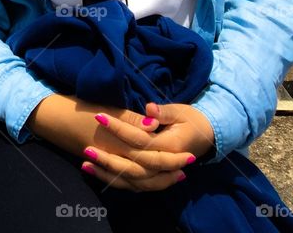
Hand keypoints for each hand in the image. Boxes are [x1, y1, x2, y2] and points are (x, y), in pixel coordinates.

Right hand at [27, 95, 194, 191]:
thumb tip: (154, 124)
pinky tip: (148, 179)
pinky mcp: (101, 165)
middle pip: (148, 170)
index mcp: (119, 143)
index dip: (172, 157)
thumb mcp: (107, 108)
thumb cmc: (79, 108)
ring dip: (157, 179)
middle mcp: (114, 157)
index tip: (189, 154)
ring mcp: (107, 163)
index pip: (152, 155)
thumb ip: (131, 119)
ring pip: (137, 180)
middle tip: (187, 166)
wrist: (52, 117)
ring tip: (174, 176)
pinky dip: (139, 182)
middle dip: (169, 170)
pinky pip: (123, 181)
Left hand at [82, 101, 214, 191]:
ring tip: (85, 164)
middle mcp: (163, 164)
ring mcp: (158, 173)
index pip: (140, 140)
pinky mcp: (153, 176)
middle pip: (133, 165)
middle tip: (86, 148)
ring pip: (132, 180)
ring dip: (108, 173)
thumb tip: (150, 108)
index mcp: (170, 146)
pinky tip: (96, 173)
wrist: (207, 135)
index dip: (119, 128)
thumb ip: (163, 112)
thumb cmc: (191, 120)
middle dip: (108, 158)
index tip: (99, 116)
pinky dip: (115, 180)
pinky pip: (133, 184)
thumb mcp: (180, 111)